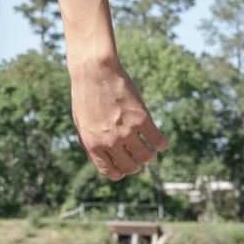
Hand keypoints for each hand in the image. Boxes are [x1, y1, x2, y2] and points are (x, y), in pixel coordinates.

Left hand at [70, 57, 168, 179]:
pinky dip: (161, 143)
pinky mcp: (142, 118)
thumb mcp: (81, 123)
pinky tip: (160, 140)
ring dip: (150, 154)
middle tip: (138, 154)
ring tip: (149, 147)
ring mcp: (126, 131)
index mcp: (93, 144)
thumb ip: (89, 143)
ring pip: (147, 156)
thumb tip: (98, 162)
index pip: (111, 172)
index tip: (125, 165)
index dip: (120, 172)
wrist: (94, 71)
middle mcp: (110, 141)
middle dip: (136, 164)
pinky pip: (158, 141)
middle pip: (131, 167)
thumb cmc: (85, 95)